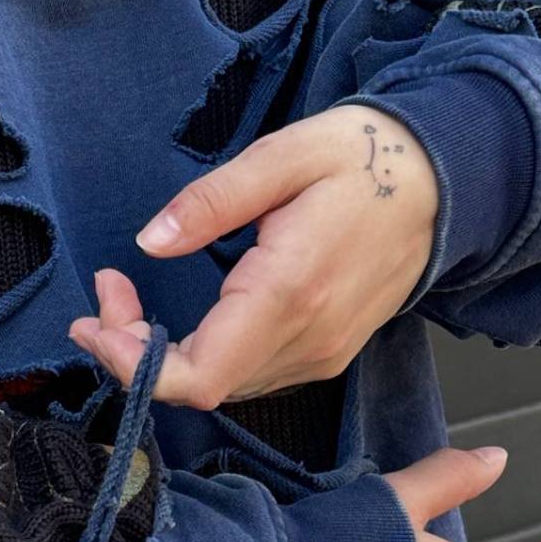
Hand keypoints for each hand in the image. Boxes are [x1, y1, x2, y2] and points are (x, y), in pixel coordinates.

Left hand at [68, 104, 439, 408]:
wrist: (445, 183)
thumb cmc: (366, 159)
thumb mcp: (282, 155)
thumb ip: (211, 201)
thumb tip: (150, 241)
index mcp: (290, 292)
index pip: (199, 377)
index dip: (134, 366)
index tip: (95, 319)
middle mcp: (308, 339)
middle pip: (200, 386)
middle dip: (133, 351)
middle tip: (104, 294)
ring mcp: (320, 354)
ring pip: (221, 385)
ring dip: (161, 356)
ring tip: (124, 298)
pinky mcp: (325, 353)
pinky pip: (247, 374)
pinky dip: (198, 356)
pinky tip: (176, 317)